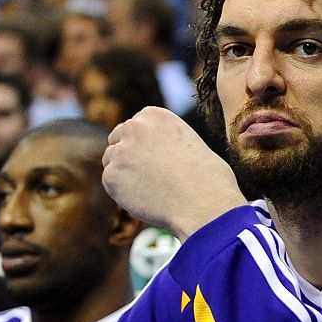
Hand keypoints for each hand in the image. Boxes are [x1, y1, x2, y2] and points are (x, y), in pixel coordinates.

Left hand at [103, 108, 245, 238]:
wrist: (205, 206)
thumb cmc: (210, 181)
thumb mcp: (193, 146)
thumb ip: (168, 143)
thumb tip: (158, 154)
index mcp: (155, 115)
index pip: (135, 126)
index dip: (145, 144)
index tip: (157, 159)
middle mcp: (134, 127)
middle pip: (117, 139)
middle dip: (128, 155)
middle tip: (149, 176)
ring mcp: (120, 152)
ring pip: (111, 161)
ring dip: (124, 174)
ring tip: (153, 190)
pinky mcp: (111, 176)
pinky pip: (111, 184)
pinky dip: (124, 193)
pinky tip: (147, 200)